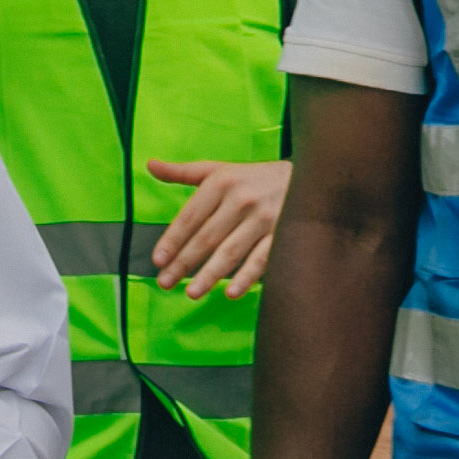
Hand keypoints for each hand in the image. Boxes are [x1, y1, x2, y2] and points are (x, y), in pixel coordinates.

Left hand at [149, 158, 289, 296]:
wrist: (308, 177)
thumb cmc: (253, 178)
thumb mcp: (219, 170)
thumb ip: (184, 172)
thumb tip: (150, 165)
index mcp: (222, 182)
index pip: (190, 216)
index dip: (172, 239)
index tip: (157, 260)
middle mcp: (242, 199)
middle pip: (206, 237)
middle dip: (183, 262)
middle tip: (164, 283)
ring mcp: (264, 218)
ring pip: (231, 251)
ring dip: (210, 274)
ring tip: (191, 293)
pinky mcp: (284, 233)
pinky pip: (262, 259)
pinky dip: (247, 277)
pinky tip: (230, 293)